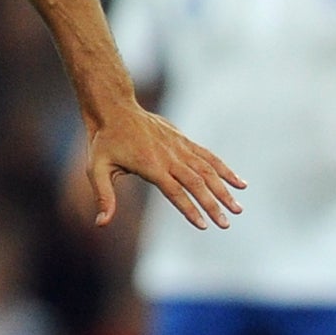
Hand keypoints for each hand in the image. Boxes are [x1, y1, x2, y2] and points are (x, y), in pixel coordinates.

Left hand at [86, 105, 244, 229]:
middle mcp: (170, 156)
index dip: (190, 209)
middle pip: (197, 183)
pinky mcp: (184, 141)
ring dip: (224, 189)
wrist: (115, 109)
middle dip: (213, 205)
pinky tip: (239, 183)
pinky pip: (208, 156)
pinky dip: (224, 169)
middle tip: (226, 224)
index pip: (175, 192)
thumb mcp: (95, 169)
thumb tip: (101, 224)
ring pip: (208, 170)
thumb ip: (104, 197)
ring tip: (238, 208)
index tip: (203, 225)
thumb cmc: (104, 142)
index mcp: (151, 166)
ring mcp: (179, 147)